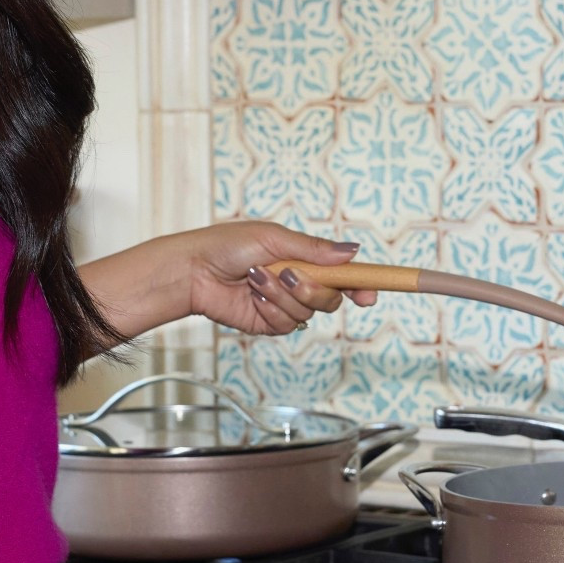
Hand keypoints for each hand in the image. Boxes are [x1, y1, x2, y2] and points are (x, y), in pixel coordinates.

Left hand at [183, 221, 377, 336]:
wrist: (194, 270)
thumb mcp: (274, 238)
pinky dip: (271, 310)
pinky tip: (252, 297)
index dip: (359, 285)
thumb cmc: (228, 245)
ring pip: (308, 311)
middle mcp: (297, 283)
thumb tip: (353, 250)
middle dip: (314, 289)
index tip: (369, 294)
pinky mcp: (268, 323)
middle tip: (288, 275)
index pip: (341, 274)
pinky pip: (287, 324)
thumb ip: (313, 249)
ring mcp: (283, 305)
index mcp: (303, 259)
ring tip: (256, 280)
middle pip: (330, 298)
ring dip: (283, 296)